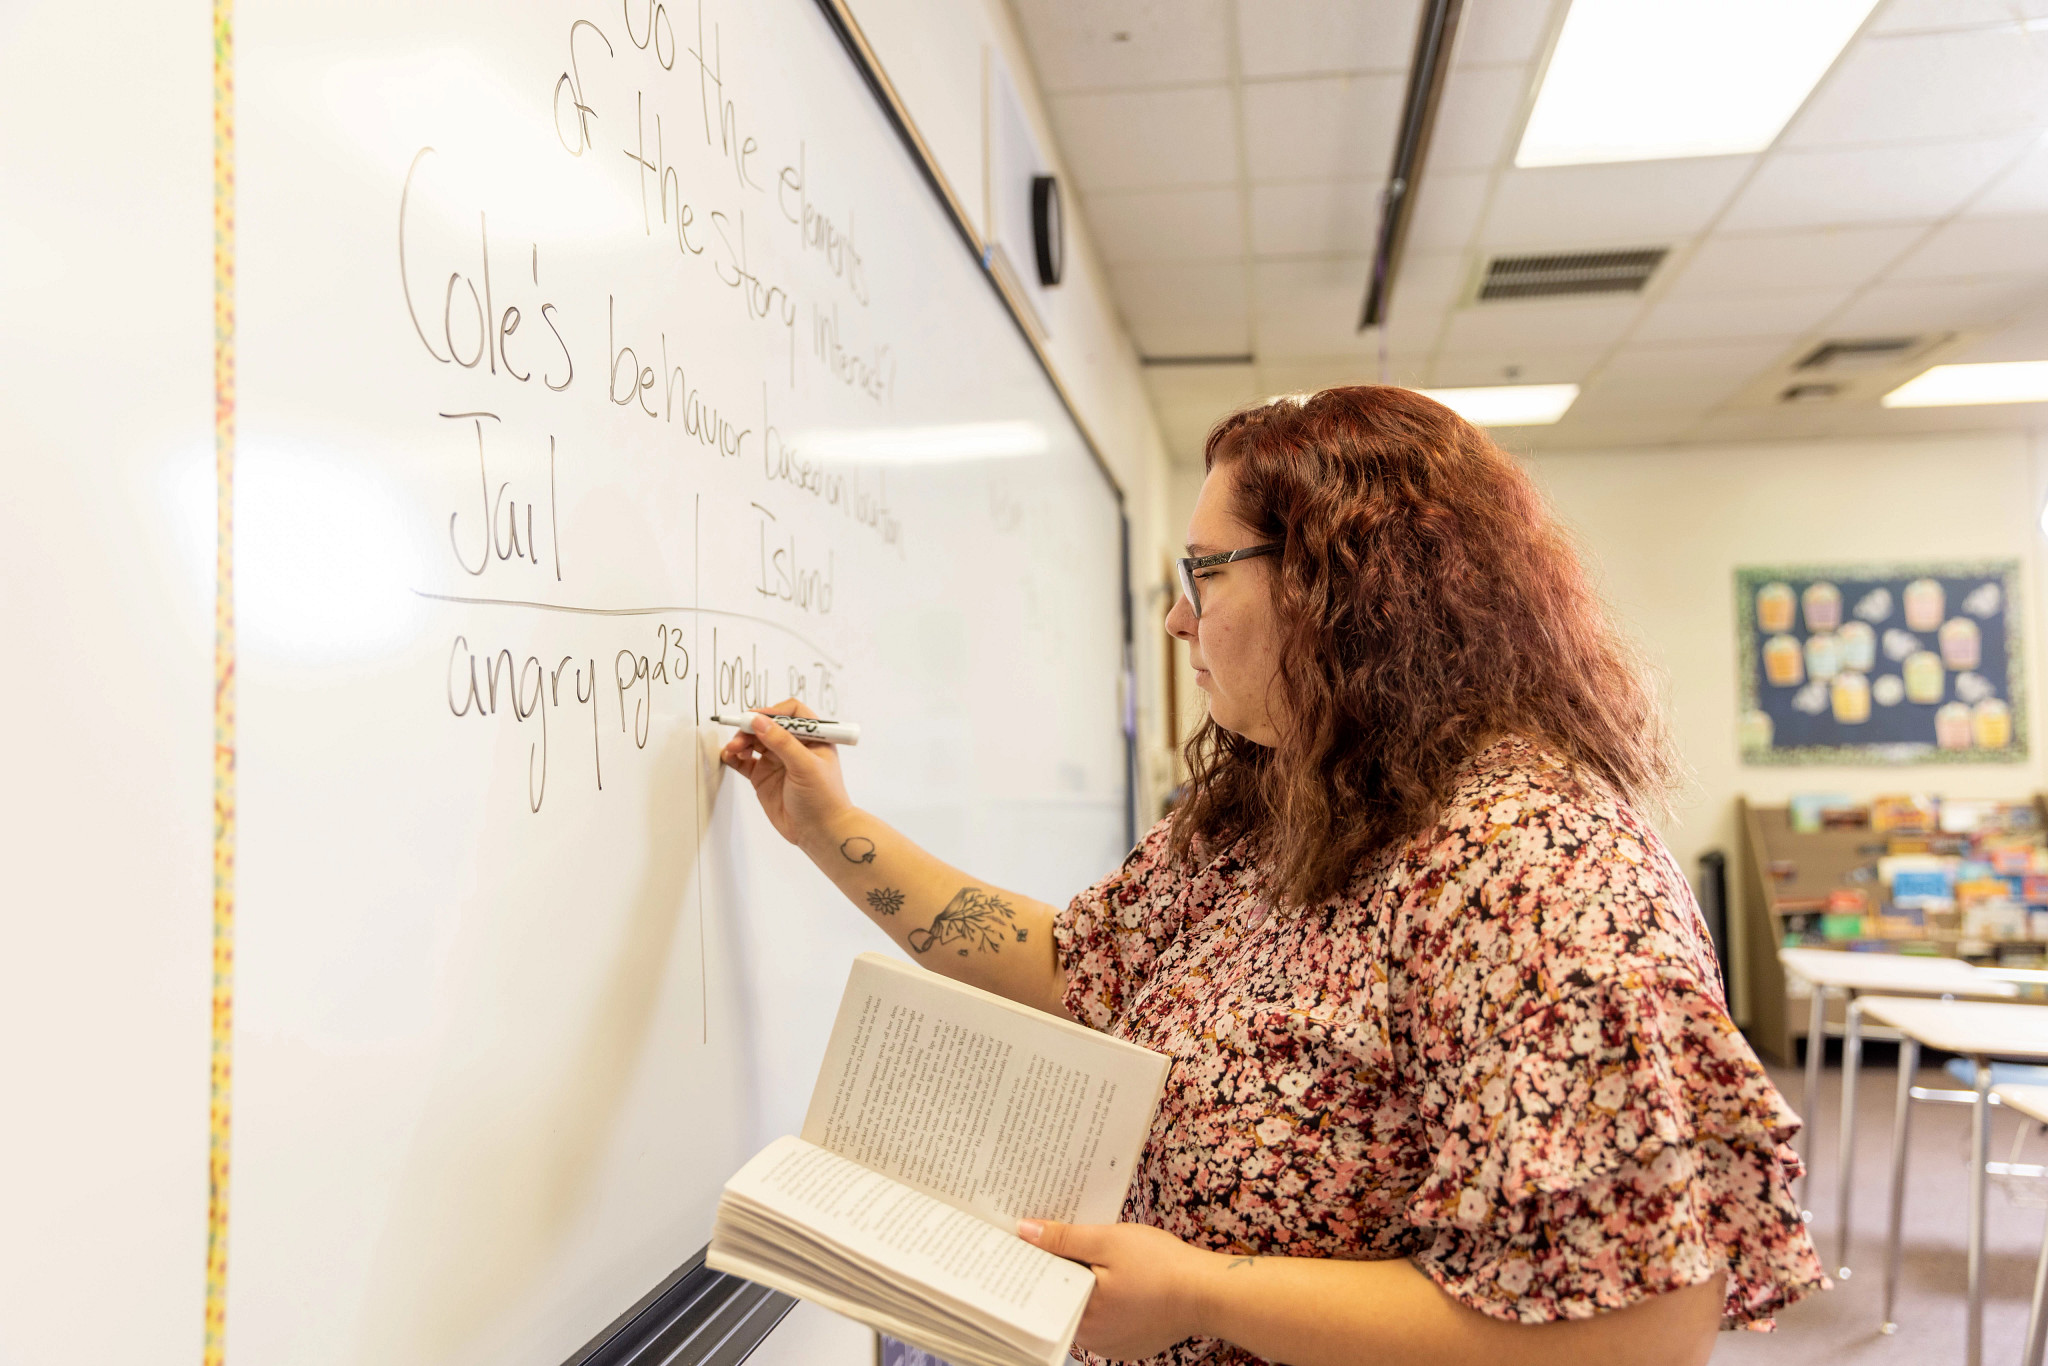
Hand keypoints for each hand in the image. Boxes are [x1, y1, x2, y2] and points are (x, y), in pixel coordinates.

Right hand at [716, 697, 852, 845]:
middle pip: (767, 725)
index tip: (757, 718)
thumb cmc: (824, 799)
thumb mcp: (806, 766)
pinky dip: (734, 756)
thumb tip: (759, 721)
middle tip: (739, 735)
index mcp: (812, 737)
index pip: (791, 713)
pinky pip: (744, 761)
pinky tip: (729, 756)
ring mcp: (777, 761)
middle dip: (751, 727)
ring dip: (741, 741)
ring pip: (753, 741)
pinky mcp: (763, 777)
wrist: (819, 832)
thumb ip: (782, 743)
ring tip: (733, 749)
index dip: (773, 712)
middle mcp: (793, 746)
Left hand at [1019, 1219, 1213, 1360]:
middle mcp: (1093, 1340)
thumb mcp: (1108, 1240)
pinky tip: (1115, 1278)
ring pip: (1085, 1310)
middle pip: (1064, 1299)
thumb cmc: (1161, 1266)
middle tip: (1060, 1240)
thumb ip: (1064, 1238)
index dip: (1037, 1261)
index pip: (1044, 1288)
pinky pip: (1106, 1320)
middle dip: (1062, 1270)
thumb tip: (1025, 1231)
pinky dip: (1106, 1300)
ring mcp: (1113, 1345)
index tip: (1029, 1240)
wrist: (1208, 1292)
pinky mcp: (1131, 1343)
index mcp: (1081, 1317)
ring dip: (1085, 1285)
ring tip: (1090, 1256)